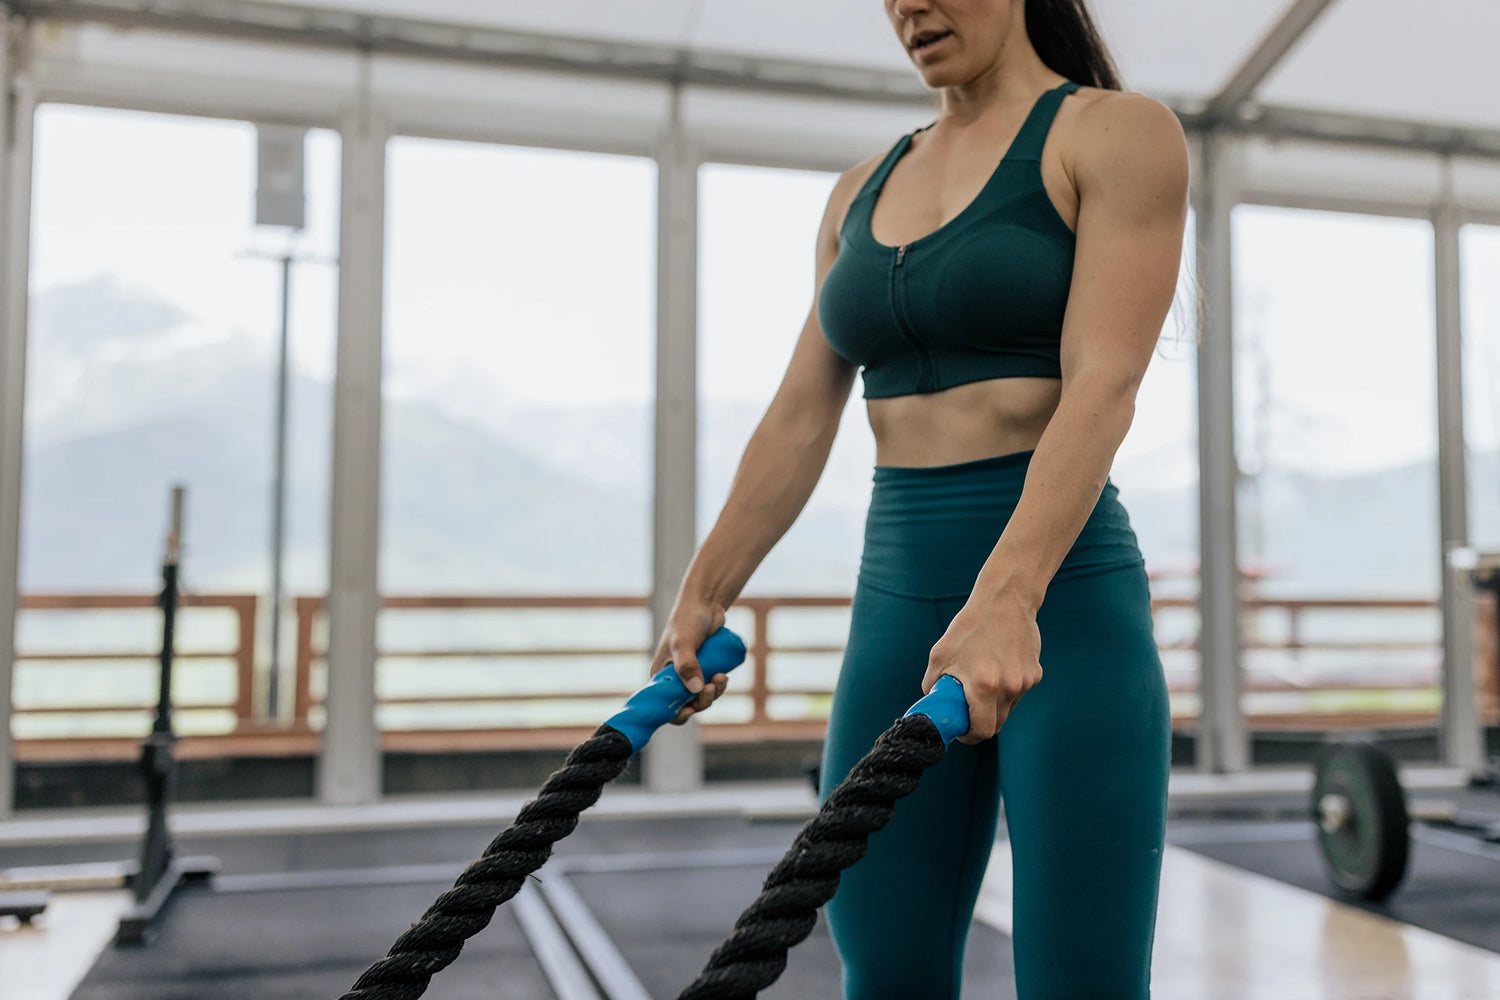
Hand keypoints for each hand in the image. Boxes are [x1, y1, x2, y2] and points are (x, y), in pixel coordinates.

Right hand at [650, 599, 730, 724]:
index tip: (690, 709)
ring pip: (702, 696)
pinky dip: (719, 685)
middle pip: (687, 704)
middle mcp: (674, 678)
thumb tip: (696, 690)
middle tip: (711, 687)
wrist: (706, 604)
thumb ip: (687, 666)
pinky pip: (712, 686)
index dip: (676, 713)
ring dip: (713, 693)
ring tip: (721, 678)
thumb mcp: (683, 643)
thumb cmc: (687, 620)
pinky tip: (725, 676)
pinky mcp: (706, 670)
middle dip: (701, 700)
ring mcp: (691, 675)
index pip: (664, 705)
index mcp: (660, 675)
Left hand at [921, 590, 1041, 744]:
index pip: (982, 731)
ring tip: (983, 676)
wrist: (1005, 600)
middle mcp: (1009, 687)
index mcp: (984, 685)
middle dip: (980, 722)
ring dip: (994, 703)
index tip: (962, 730)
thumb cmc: (969, 627)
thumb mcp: (940, 655)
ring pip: (1007, 708)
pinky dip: (1006, 688)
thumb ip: (933, 686)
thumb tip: (933, 708)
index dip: (970, 736)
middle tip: (967, 708)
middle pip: (996, 724)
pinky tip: (999, 665)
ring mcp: (1025, 682)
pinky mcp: (1035, 674)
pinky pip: (1017, 693)